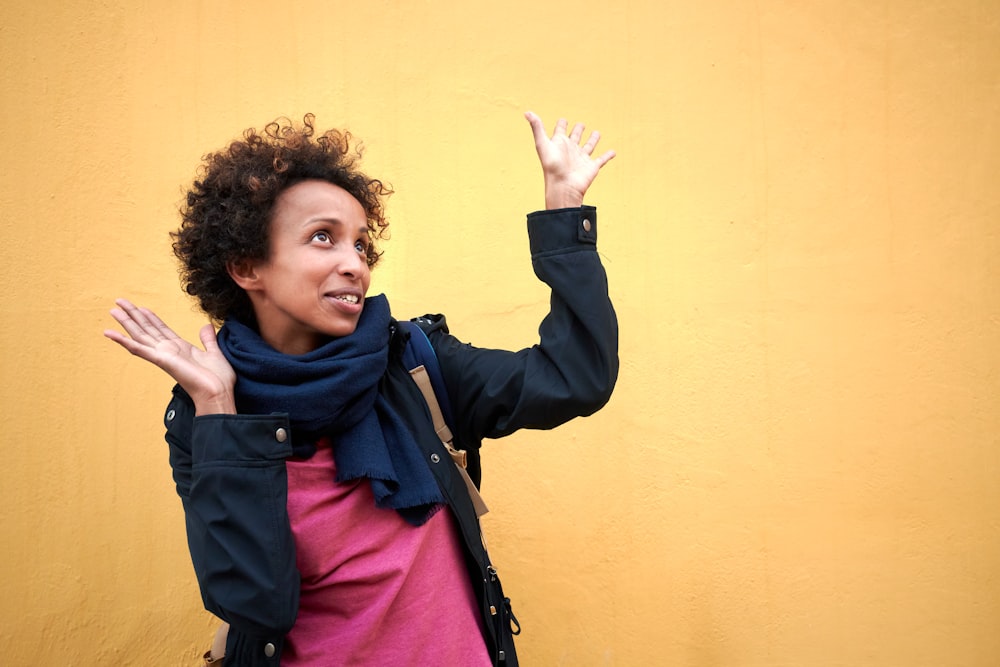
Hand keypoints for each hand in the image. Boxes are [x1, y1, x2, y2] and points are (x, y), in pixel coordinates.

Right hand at [104, 299, 236, 414]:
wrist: (218, 394)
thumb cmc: (217, 379)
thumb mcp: (214, 353)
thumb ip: (208, 339)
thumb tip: (207, 326)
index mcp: (180, 348)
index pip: (161, 329)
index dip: (150, 317)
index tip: (140, 307)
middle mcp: (169, 351)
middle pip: (146, 329)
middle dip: (133, 315)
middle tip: (119, 301)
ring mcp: (163, 356)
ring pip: (140, 335)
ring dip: (126, 322)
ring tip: (113, 310)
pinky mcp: (162, 361)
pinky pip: (139, 349)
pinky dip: (124, 341)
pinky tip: (111, 333)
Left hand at [525, 111, 615, 209]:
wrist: (563, 186)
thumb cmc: (552, 166)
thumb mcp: (542, 144)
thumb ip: (537, 127)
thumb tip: (527, 112)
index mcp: (559, 143)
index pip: (560, 130)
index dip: (561, 124)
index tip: (562, 120)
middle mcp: (570, 150)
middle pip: (575, 136)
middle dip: (578, 130)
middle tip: (580, 125)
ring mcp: (582, 158)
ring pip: (589, 146)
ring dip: (593, 139)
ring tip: (597, 133)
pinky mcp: (592, 166)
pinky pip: (602, 159)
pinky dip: (608, 155)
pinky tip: (613, 152)